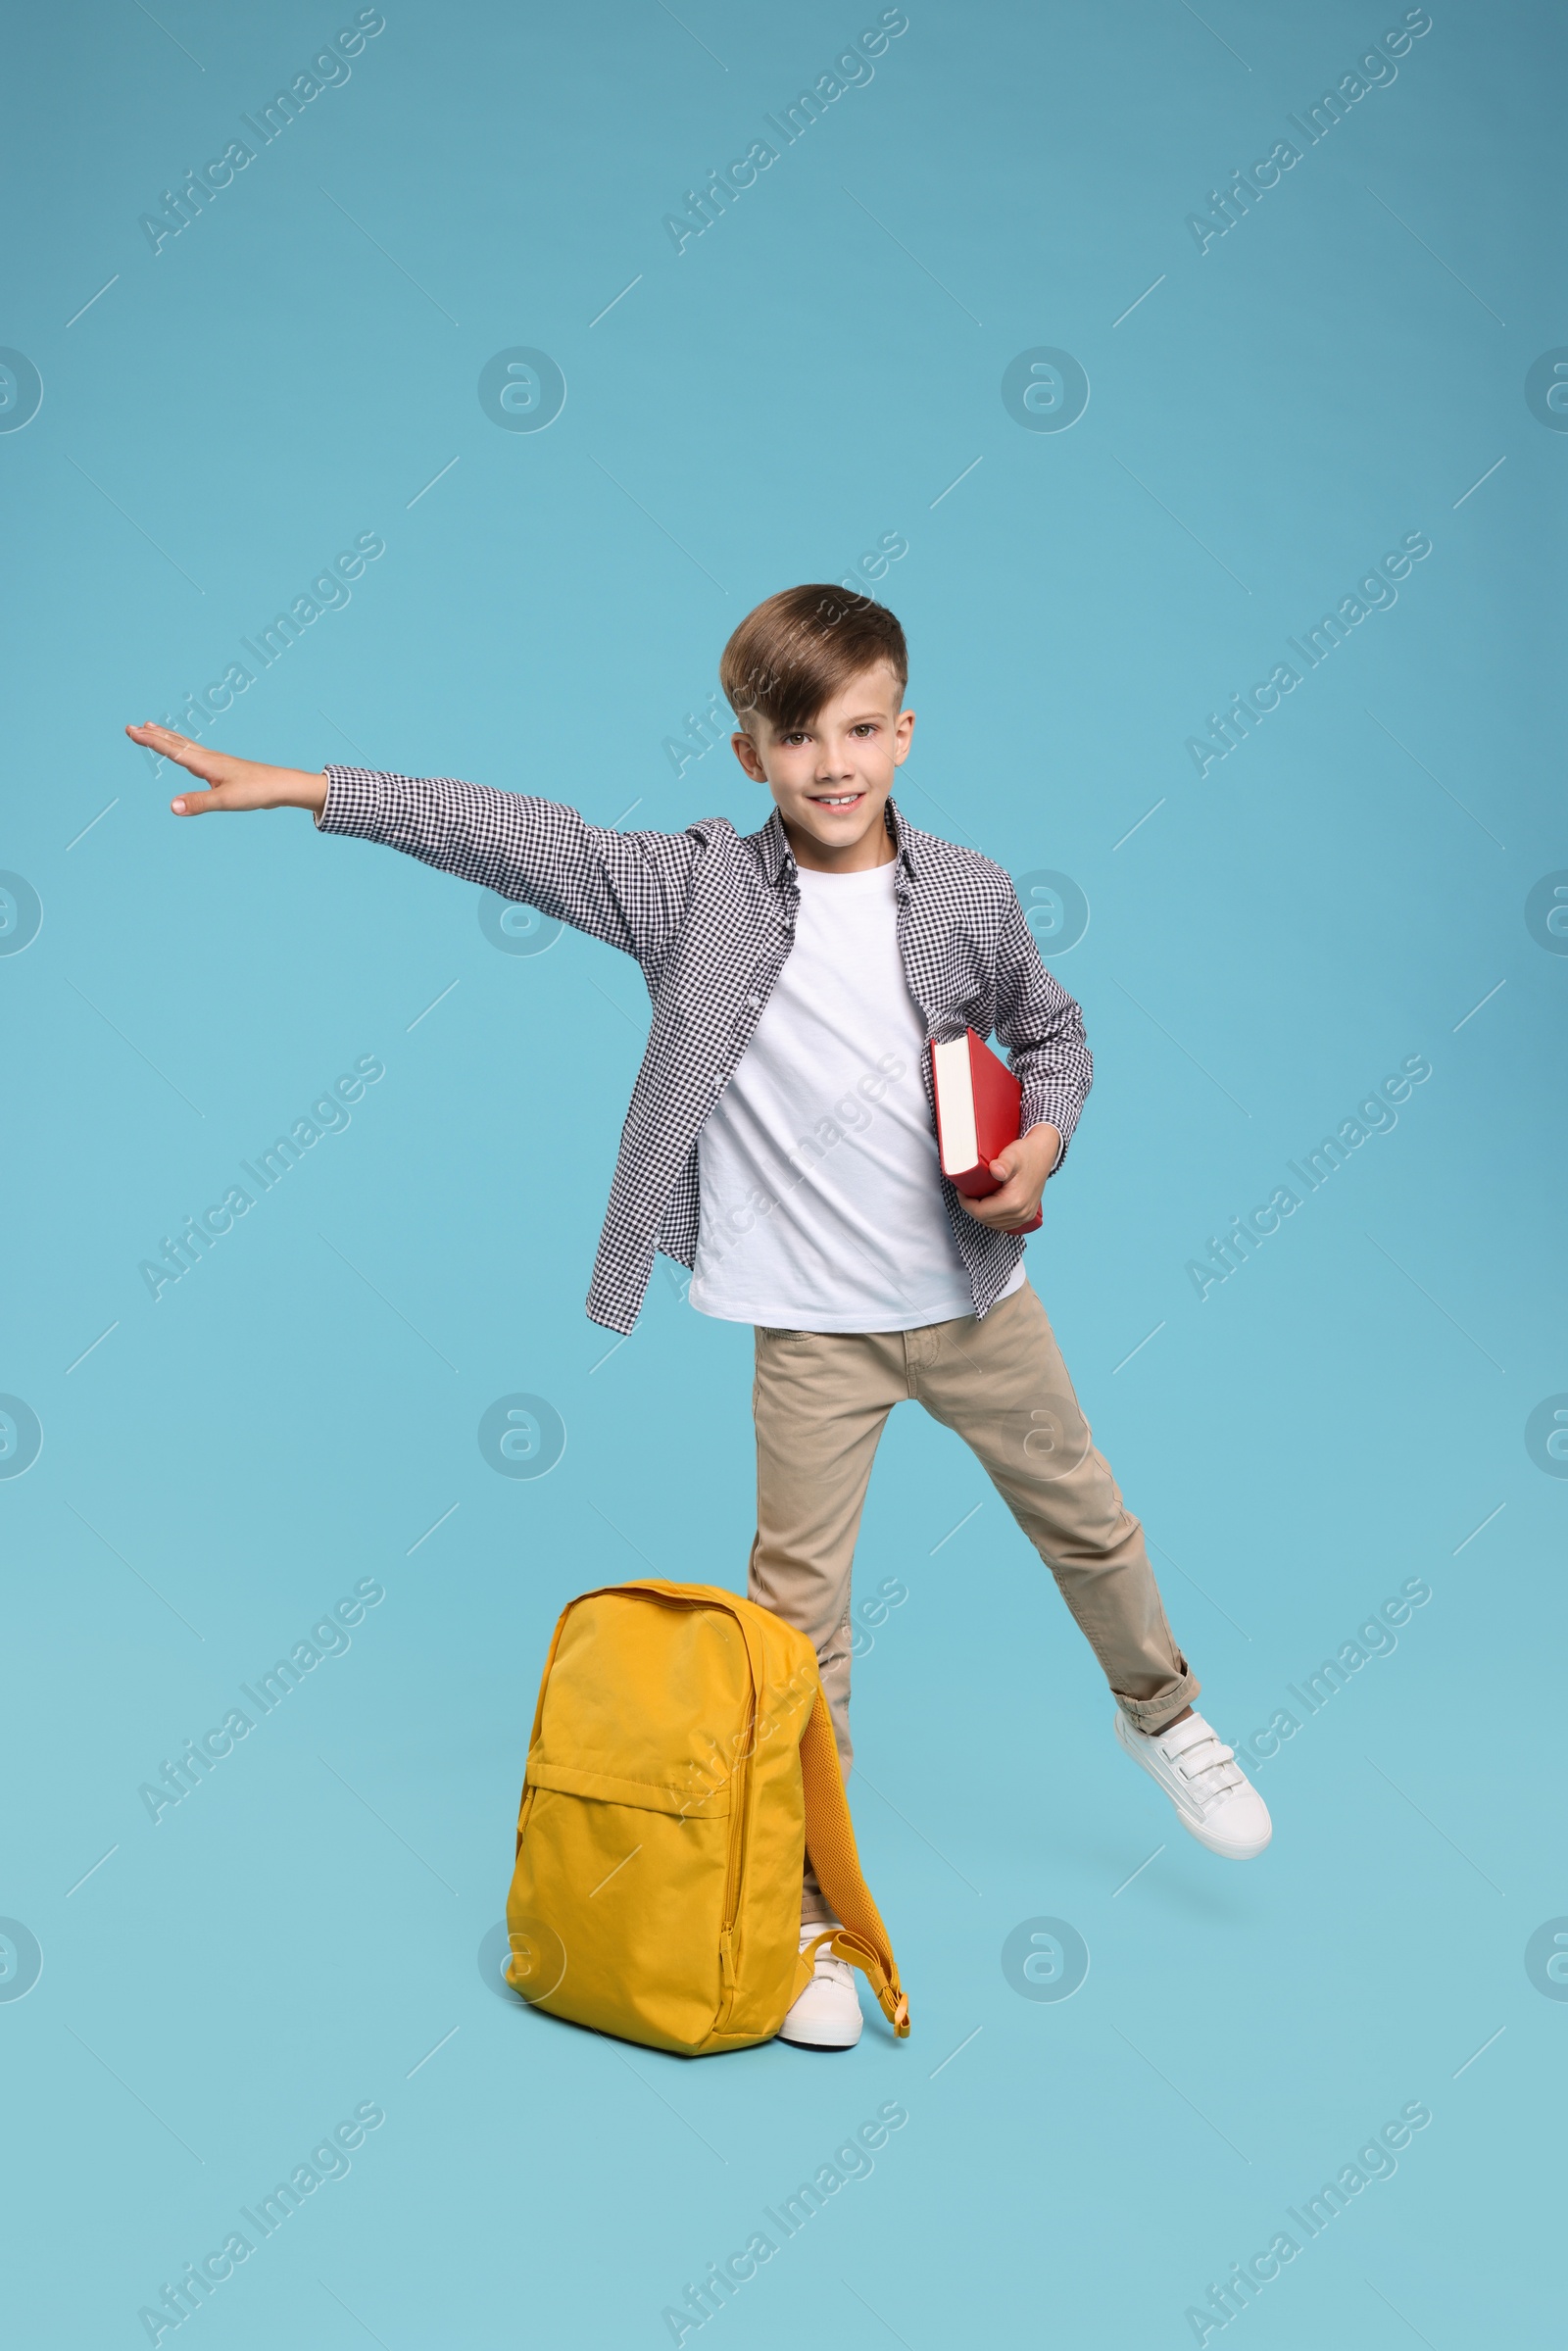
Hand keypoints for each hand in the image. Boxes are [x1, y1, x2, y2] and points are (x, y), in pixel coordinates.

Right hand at [125, 722, 327, 816]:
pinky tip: (185, 753)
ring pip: (185, 745)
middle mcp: (208, 758)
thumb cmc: (256, 791)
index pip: (172, 749)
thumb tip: (172, 807)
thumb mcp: (226, 801)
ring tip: (151, 729)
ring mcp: (216, 761)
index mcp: (205, 763)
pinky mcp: (223, 768)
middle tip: (132, 727)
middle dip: (153, 736)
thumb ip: (198, 803)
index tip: (131, 731)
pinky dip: (182, 747)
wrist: (282, 786)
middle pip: (175, 742)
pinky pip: (195, 753)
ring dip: (166, 737)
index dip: (150, 741)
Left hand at [956, 1123, 1060, 1233]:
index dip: (966, 1204)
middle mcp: (1022, 1213)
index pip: (981, 1213)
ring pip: (994, 1224)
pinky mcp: (1028, 1215)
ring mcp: (1026, 1216)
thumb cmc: (1025, 1153)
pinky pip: (1005, 1224)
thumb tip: (995, 1170)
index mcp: (1014, 1202)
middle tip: (966, 1194)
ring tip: (975, 1198)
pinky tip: (987, 1206)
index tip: (961, 1191)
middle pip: (986, 1220)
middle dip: (972, 1209)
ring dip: (982, 1214)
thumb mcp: (1012, 1155)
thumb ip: (1003, 1163)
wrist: (1042, 1154)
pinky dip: (993, 1218)